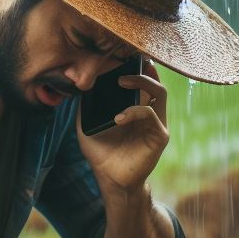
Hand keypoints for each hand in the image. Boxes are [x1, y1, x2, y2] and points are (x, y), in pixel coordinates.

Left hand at [76, 58, 168, 196]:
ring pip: (160, 93)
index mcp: (137, 109)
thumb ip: (86, 107)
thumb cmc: (102, 155)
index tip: (121, 56)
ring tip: (122, 81)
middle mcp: (151, 114)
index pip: (144, 81)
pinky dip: (134, 112)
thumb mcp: (87, 127)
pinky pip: (151, 114)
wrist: (111, 181)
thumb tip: (79, 85)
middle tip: (123, 64)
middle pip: (156, 81)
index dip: (137, 66)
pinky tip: (119, 118)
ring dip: (141, 82)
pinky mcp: (159, 137)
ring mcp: (157, 125)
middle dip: (142, 68)